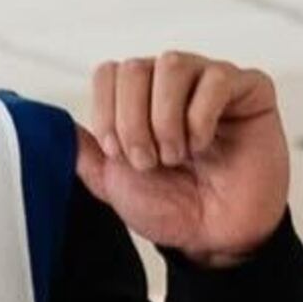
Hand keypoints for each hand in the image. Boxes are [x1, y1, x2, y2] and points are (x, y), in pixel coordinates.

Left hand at [73, 51, 288, 265]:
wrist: (215, 238)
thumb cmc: (171, 208)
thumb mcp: (112, 183)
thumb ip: (84, 153)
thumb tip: (52, 125)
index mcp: (140, 98)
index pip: (109, 73)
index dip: (106, 112)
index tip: (116, 154)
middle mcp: (173, 83)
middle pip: (135, 67)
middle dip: (133, 122)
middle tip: (148, 162)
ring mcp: (212, 82)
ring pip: (172, 64)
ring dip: (164, 119)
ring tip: (175, 155)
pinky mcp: (250, 90)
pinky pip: (217, 78)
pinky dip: (200, 116)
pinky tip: (202, 145)